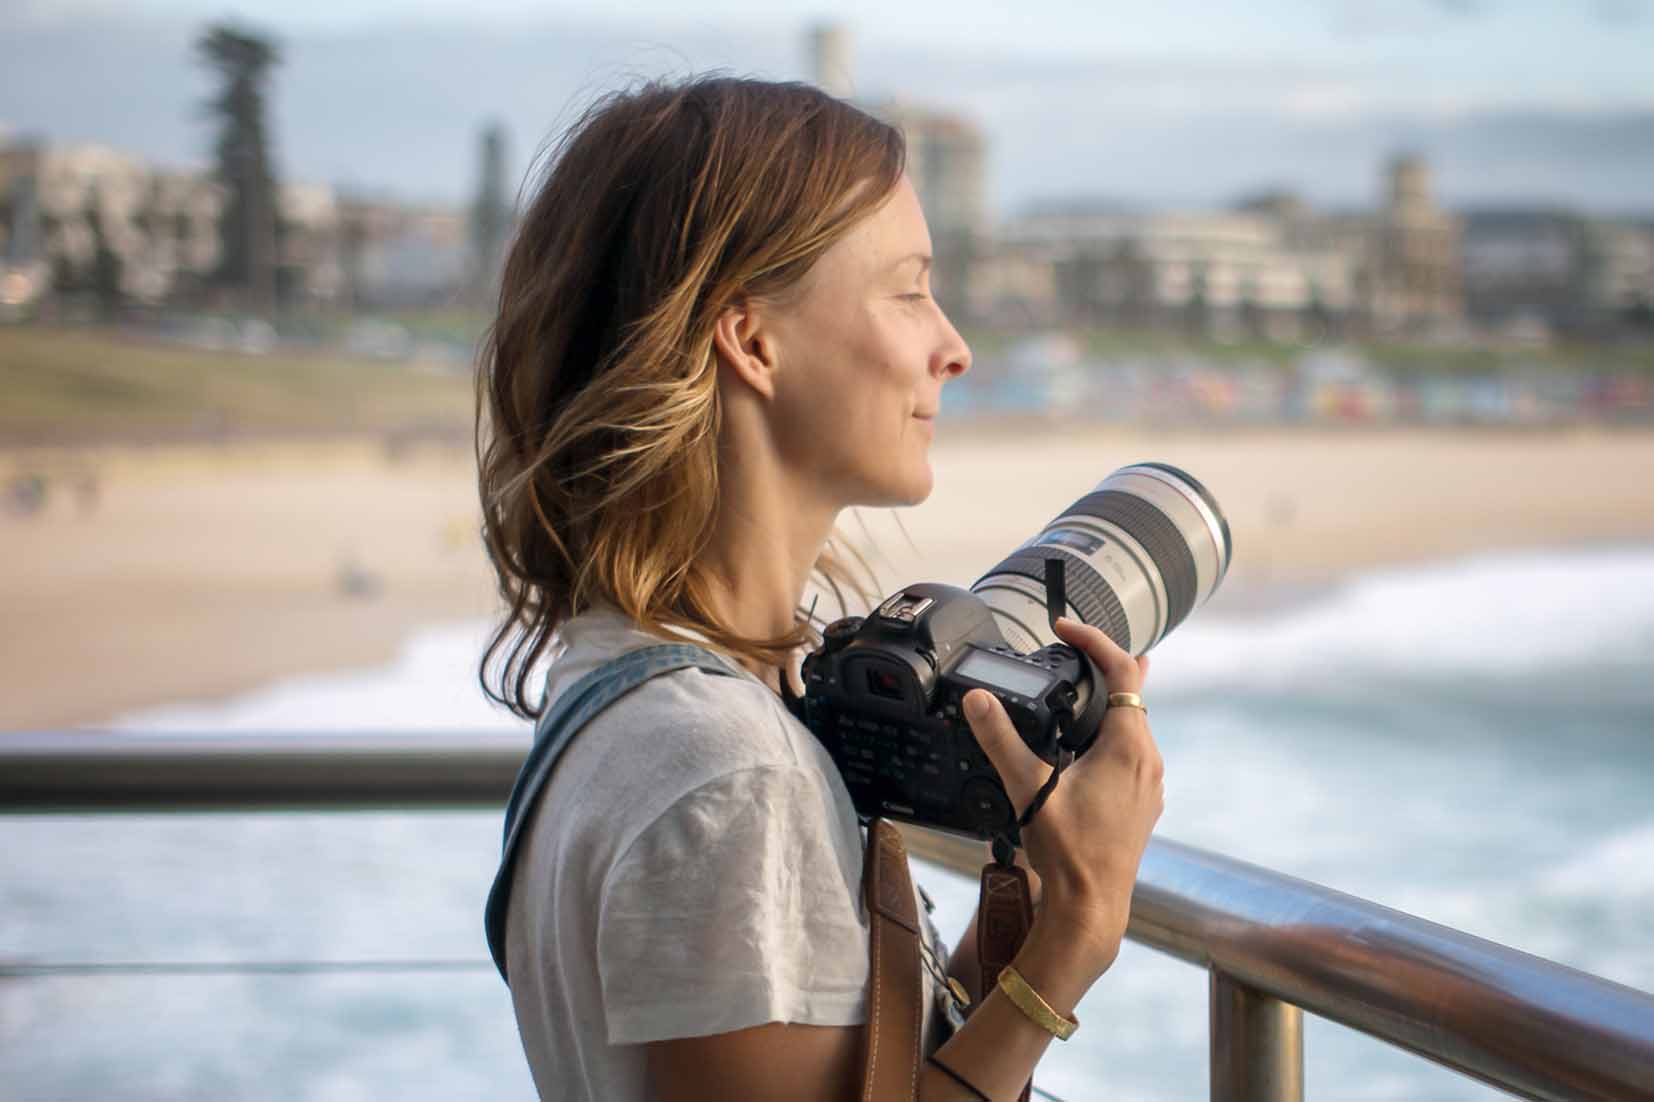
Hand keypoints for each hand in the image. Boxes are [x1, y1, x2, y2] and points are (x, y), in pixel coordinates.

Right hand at [960, 617, 1163, 973]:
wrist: (1091, 908)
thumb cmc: (1068, 852)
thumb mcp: (1028, 789)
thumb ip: (1001, 739)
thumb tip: (977, 699)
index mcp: (1129, 746)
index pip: (1122, 671)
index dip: (1095, 640)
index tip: (1065, 628)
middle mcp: (1148, 760)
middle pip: (1133, 693)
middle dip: (1102, 666)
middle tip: (1071, 648)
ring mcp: (1149, 784)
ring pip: (1135, 724)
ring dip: (1109, 702)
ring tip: (1082, 686)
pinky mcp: (1143, 803)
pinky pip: (1134, 751)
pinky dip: (1113, 733)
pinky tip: (1089, 744)